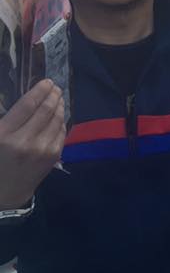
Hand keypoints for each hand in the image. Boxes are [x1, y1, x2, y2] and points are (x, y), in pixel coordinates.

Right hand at [0, 80, 64, 208]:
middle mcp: (25, 141)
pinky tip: (59, 113)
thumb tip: (28, 99)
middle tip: (55, 87)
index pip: (27, 105)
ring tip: (58, 97)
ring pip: (56, 119)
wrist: (6, 191)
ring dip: (59, 105)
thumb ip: (8, 119)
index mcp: (4, 135)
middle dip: (52, 95)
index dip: (39, 90)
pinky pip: (61, 131)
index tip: (46, 81)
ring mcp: (42, 149)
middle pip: (45, 110)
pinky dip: (61, 119)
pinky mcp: (54, 155)